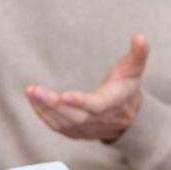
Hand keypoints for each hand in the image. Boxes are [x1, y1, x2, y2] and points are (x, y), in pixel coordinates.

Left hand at [26, 34, 148, 141]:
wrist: (130, 119)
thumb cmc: (127, 88)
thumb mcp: (134, 70)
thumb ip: (137, 54)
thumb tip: (140, 36)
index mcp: (115, 102)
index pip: (97, 105)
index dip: (81, 102)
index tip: (64, 96)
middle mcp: (101, 119)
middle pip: (75, 116)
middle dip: (52, 103)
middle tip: (33, 90)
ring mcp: (88, 129)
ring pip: (64, 123)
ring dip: (44, 109)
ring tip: (30, 92)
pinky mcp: (78, 133)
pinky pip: (59, 128)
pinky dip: (44, 116)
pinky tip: (33, 101)